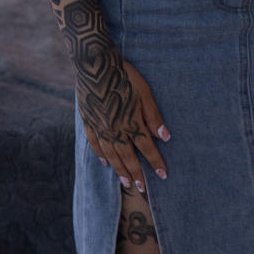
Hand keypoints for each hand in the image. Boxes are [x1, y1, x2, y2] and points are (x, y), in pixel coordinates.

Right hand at [77, 54, 169, 192]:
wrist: (95, 65)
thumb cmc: (125, 76)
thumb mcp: (145, 93)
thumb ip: (154, 117)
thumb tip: (166, 137)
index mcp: (131, 123)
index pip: (146, 148)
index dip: (155, 162)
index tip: (163, 175)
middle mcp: (115, 130)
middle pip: (128, 157)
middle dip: (137, 174)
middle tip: (143, 189)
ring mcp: (99, 128)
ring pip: (111, 155)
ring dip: (120, 170)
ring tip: (127, 183)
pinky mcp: (88, 122)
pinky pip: (95, 144)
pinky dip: (101, 155)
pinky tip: (106, 163)